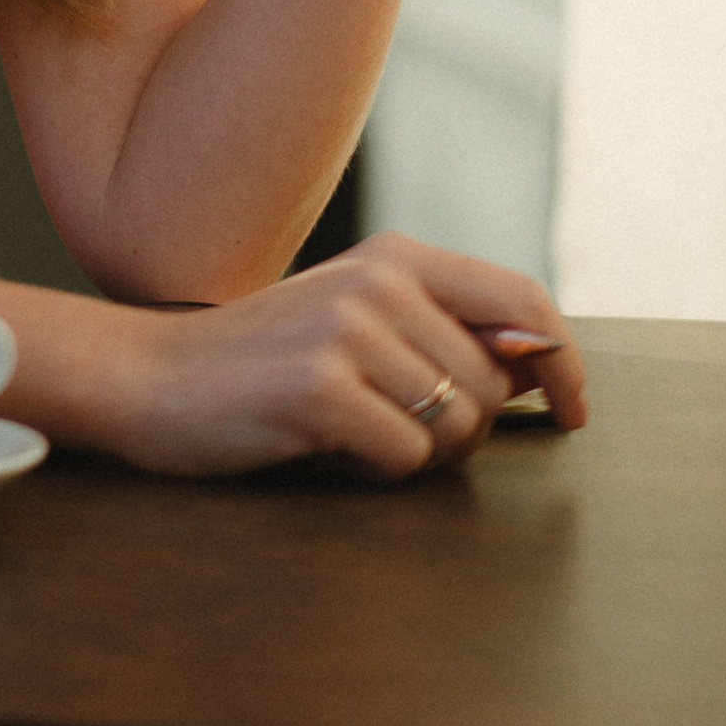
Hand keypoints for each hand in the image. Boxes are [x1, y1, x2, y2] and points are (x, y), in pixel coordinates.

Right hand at [115, 234, 587, 479]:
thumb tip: (543, 367)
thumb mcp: (356, 319)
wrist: (150, 378)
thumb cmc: (262, 361)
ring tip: (354, 432)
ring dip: (417, 452)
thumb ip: (444, 330)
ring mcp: (347, 330)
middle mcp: (378, 280)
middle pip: (495, 385)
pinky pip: (403, 456)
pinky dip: (375, 469)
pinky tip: (326, 445)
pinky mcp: (319, 386)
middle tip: (395, 429)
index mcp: (397, 256)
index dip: (566, 362)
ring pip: (457, 427)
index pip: (523, 300)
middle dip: (465, 429)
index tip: (575, 411)